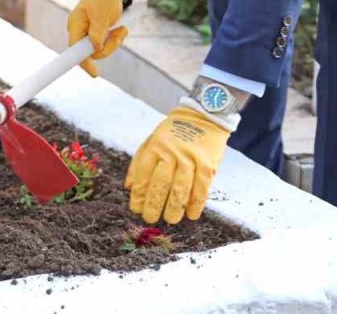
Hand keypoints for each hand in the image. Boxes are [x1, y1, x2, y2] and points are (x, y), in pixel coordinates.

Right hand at [66, 0, 129, 76]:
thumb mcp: (102, 12)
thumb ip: (97, 30)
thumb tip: (95, 48)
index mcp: (76, 25)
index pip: (75, 48)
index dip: (82, 62)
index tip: (94, 73)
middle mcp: (79, 32)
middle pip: (90, 52)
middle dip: (108, 47)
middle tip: (119, 35)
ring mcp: (87, 35)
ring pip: (100, 50)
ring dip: (114, 42)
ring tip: (122, 30)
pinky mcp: (96, 36)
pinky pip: (105, 45)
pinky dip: (115, 39)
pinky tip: (121, 29)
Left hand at [126, 104, 230, 223]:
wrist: (203, 116)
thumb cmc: (173, 132)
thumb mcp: (151, 140)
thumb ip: (139, 163)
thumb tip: (129, 188)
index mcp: (155, 147)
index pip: (144, 175)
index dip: (139, 195)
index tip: (136, 209)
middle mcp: (172, 152)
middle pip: (161, 184)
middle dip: (154, 205)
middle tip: (149, 219)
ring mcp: (191, 158)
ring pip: (181, 189)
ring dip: (174, 208)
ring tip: (169, 219)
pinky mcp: (207, 164)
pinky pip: (201, 189)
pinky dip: (196, 204)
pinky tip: (191, 214)